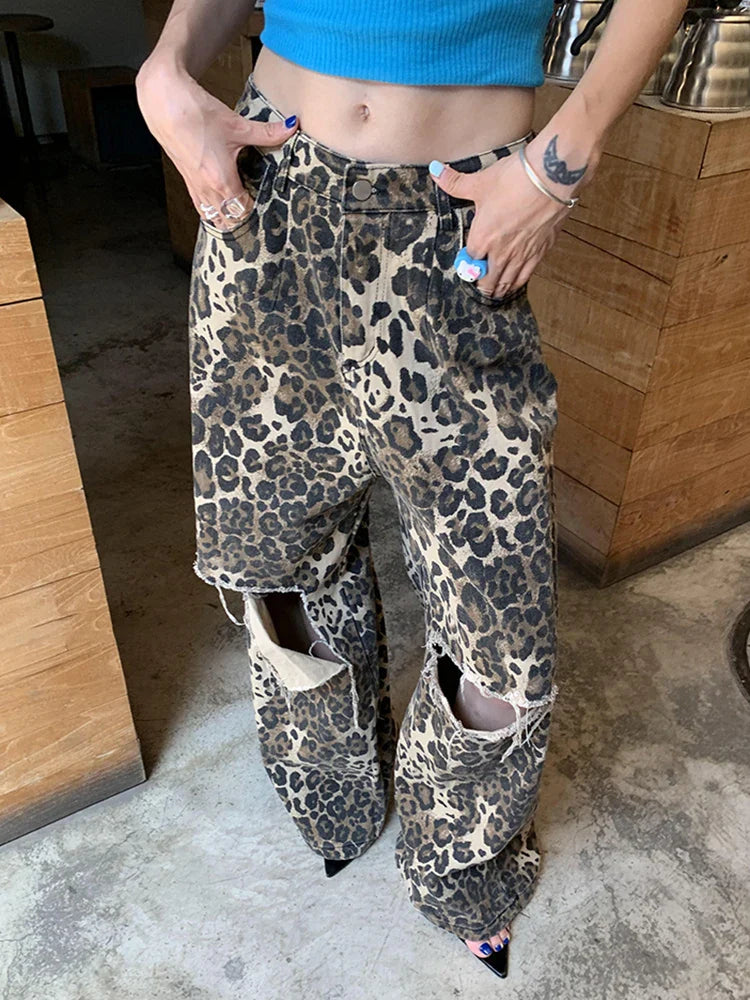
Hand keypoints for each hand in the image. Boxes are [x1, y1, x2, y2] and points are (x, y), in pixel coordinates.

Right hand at [136, 60, 298, 230]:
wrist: (165, 103)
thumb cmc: (197, 114)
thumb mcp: (237, 125)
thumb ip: (267, 132)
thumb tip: (292, 127)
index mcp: (221, 181)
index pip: (243, 210)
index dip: (255, 207)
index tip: (264, 198)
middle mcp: (206, 189)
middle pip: (228, 219)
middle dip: (242, 215)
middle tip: (254, 203)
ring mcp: (194, 186)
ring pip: (212, 215)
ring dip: (226, 214)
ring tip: (238, 204)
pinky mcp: (186, 178)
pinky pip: (200, 205)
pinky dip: (211, 208)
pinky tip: (218, 199)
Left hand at [429, 146, 575, 298]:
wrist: (551, 178)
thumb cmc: (514, 179)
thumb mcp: (480, 181)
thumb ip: (455, 182)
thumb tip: (435, 171)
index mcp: (482, 238)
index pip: (469, 262)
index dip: (468, 265)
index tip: (468, 263)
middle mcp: (500, 252)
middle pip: (487, 281)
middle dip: (482, 285)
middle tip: (480, 284)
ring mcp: (521, 255)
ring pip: (506, 283)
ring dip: (498, 289)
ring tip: (495, 292)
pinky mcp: (540, 252)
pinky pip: (526, 276)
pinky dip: (517, 283)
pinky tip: (515, 283)